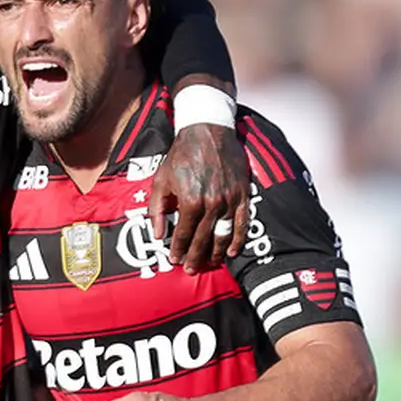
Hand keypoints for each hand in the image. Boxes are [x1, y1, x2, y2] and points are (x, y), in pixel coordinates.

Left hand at [149, 123, 249, 271]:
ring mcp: (229, 201)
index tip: (174, 260)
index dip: (177, 250)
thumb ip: (157, 209)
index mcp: (190, 201)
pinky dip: (238, 239)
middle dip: (195, 257)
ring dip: (216, 253)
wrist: (207, 131)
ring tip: (210, 264)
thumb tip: (157, 233)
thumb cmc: (181, 155)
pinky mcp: (243, 195)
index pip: (183, 234)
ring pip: (223, 235)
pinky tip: (232, 252)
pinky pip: (242, 223)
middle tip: (191, 269)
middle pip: (203, 239)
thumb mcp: (161, 180)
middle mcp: (211, 204)